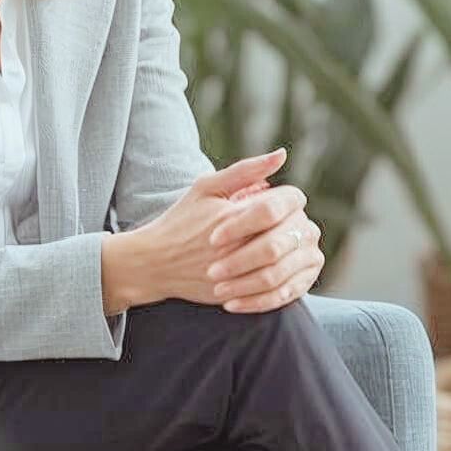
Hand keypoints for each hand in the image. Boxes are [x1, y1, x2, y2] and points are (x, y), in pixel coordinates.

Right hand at [99, 150, 322, 313]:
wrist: (154, 264)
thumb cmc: (180, 221)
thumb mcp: (206, 188)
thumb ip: (245, 171)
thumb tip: (282, 154)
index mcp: (236, 214)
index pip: (288, 201)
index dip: (292, 199)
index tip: (283, 201)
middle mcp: (241, 245)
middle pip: (294, 232)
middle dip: (296, 225)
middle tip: (288, 223)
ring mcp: (241, 273)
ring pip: (289, 263)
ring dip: (294, 252)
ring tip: (284, 244)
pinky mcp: (239, 295)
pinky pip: (277, 290)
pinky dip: (285, 278)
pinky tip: (278, 267)